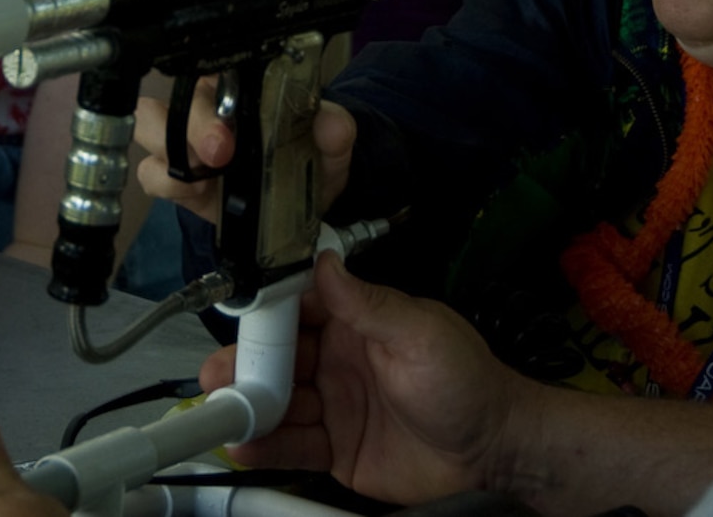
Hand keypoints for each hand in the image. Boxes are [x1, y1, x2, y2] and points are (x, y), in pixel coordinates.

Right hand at [133, 80, 355, 224]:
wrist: (299, 208)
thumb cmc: (306, 160)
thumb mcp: (330, 145)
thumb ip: (335, 131)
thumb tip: (332, 123)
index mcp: (237, 85)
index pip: (211, 65)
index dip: (214, 80)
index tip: (232, 105)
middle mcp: (203, 106)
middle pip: (175, 95)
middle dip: (193, 122)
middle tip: (221, 151)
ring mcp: (183, 142)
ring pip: (149, 125)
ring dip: (169, 147)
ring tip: (203, 175)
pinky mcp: (173, 179)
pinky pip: (150, 171)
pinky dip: (167, 182)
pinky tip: (196, 192)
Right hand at [200, 251, 517, 507]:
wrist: (494, 448)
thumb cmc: (466, 379)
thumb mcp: (421, 334)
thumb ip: (369, 304)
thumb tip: (324, 263)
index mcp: (353, 322)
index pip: (296, 309)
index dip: (264, 314)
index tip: (238, 321)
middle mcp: (334, 359)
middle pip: (276, 358)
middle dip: (243, 365)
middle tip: (218, 376)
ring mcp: (332, 404)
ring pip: (277, 402)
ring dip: (247, 407)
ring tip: (221, 414)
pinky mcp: (334, 447)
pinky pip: (292, 445)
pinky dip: (266, 447)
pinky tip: (245, 446)